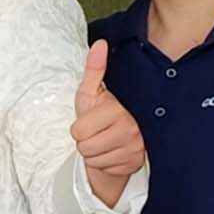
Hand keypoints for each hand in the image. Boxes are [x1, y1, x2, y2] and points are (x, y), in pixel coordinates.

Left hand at [71, 43, 146, 201]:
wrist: (124, 139)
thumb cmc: (104, 114)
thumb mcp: (93, 92)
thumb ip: (94, 69)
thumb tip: (99, 44)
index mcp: (116, 109)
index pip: (78, 131)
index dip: (80, 128)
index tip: (92, 121)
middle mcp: (130, 129)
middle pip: (84, 147)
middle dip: (86, 141)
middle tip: (98, 132)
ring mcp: (135, 148)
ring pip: (93, 159)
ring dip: (95, 153)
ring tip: (105, 142)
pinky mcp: (135, 163)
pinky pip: (105, 169)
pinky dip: (106, 163)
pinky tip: (113, 153)